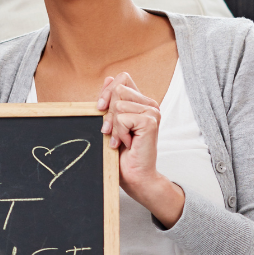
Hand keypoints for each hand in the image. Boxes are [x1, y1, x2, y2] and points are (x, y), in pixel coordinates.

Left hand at [97, 73, 185, 222]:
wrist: (134, 176)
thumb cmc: (122, 153)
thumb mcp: (111, 123)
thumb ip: (111, 102)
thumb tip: (108, 78)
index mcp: (141, 102)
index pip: (122, 78)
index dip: (107, 91)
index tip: (101, 109)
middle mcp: (150, 104)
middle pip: (118, 89)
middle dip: (108, 112)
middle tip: (112, 132)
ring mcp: (152, 112)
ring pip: (118, 104)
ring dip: (114, 126)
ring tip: (121, 140)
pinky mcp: (150, 121)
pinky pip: (122, 118)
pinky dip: (119, 133)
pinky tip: (127, 143)